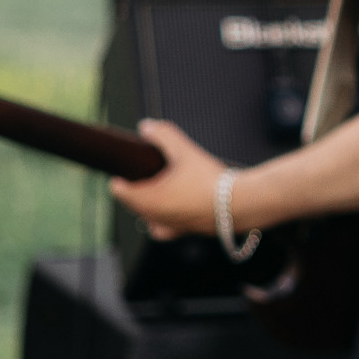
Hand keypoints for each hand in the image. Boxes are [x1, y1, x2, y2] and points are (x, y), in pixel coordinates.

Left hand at [108, 119, 229, 240]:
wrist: (240, 203)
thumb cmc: (211, 180)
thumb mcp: (185, 150)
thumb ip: (163, 135)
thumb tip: (146, 127)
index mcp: (148, 199)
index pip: (118, 190)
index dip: (120, 176)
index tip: (128, 166)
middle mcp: (153, 216)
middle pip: (131, 203)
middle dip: (135, 187)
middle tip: (146, 171)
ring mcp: (167, 226)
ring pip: (145, 216)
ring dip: (146, 203)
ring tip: (160, 188)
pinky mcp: (182, 232)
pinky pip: (161, 228)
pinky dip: (160, 218)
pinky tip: (171, 207)